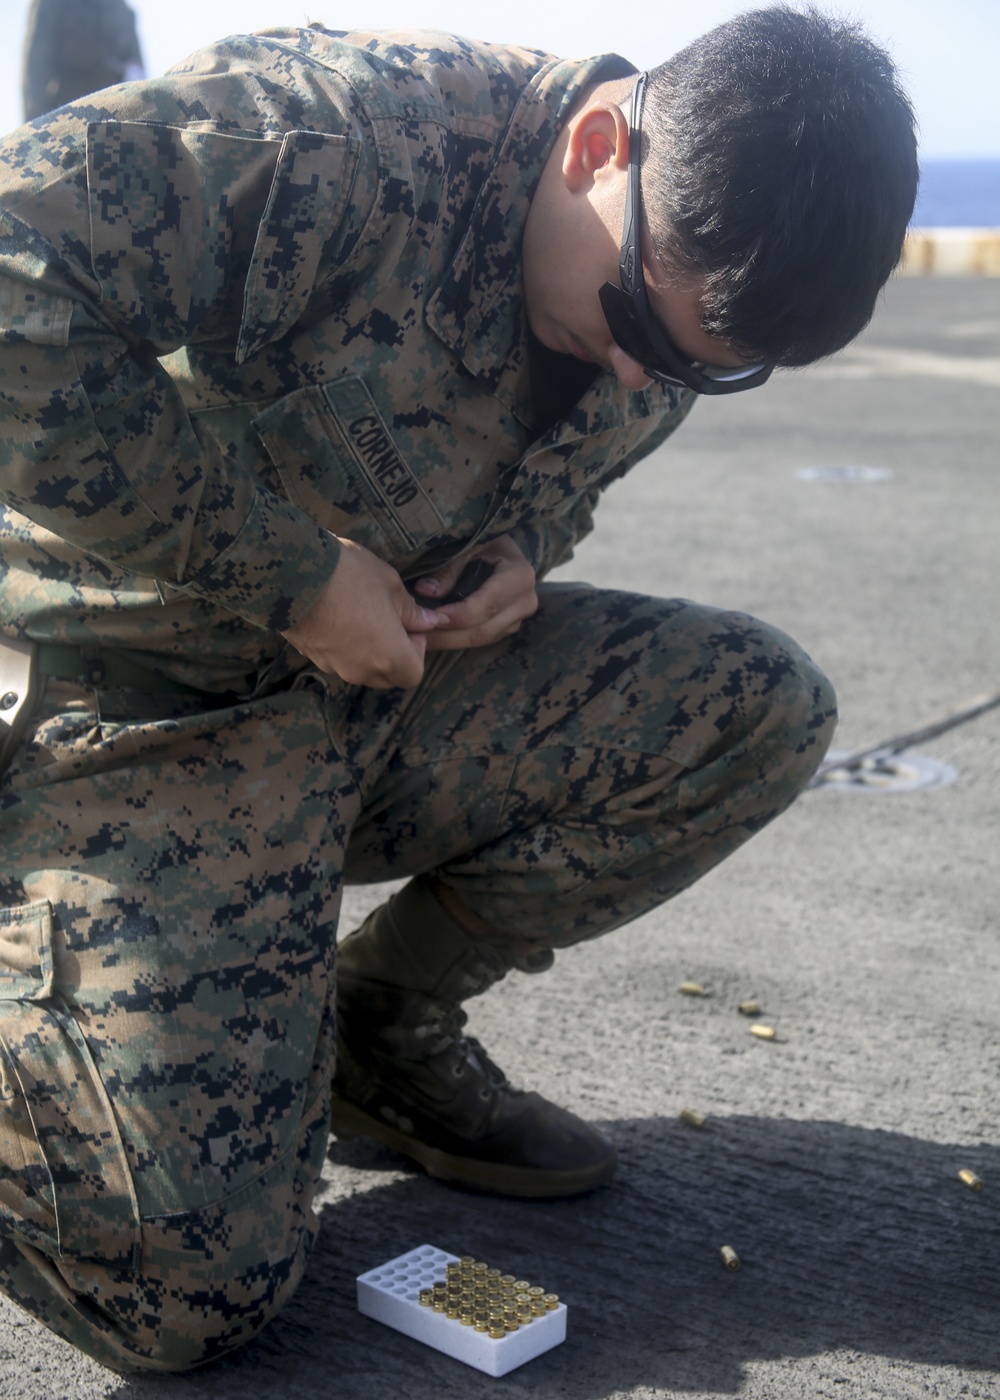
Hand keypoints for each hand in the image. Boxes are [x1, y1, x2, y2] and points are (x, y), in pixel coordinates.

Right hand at [281, 538, 443, 687]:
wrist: (290, 573)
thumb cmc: (349, 575)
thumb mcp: (389, 584)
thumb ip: (411, 610)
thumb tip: (430, 622)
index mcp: (388, 656)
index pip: (414, 675)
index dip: (418, 652)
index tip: (409, 625)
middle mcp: (361, 670)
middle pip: (388, 678)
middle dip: (395, 655)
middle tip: (389, 621)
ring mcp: (334, 667)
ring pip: (362, 671)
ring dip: (369, 653)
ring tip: (362, 616)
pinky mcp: (312, 657)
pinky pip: (339, 661)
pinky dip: (345, 648)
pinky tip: (339, 617)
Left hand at [412, 535, 537, 651]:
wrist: (499, 547)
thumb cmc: (482, 541)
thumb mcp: (468, 545)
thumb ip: (448, 568)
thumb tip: (425, 591)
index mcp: (519, 576)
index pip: (488, 604)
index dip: (458, 615)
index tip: (430, 618)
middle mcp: (525, 601)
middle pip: (482, 630)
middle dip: (446, 635)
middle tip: (414, 635)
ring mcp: (517, 618)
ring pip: (479, 640)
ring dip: (446, 640)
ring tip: (417, 636)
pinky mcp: (505, 628)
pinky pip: (478, 640)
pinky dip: (453, 639)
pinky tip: (430, 634)